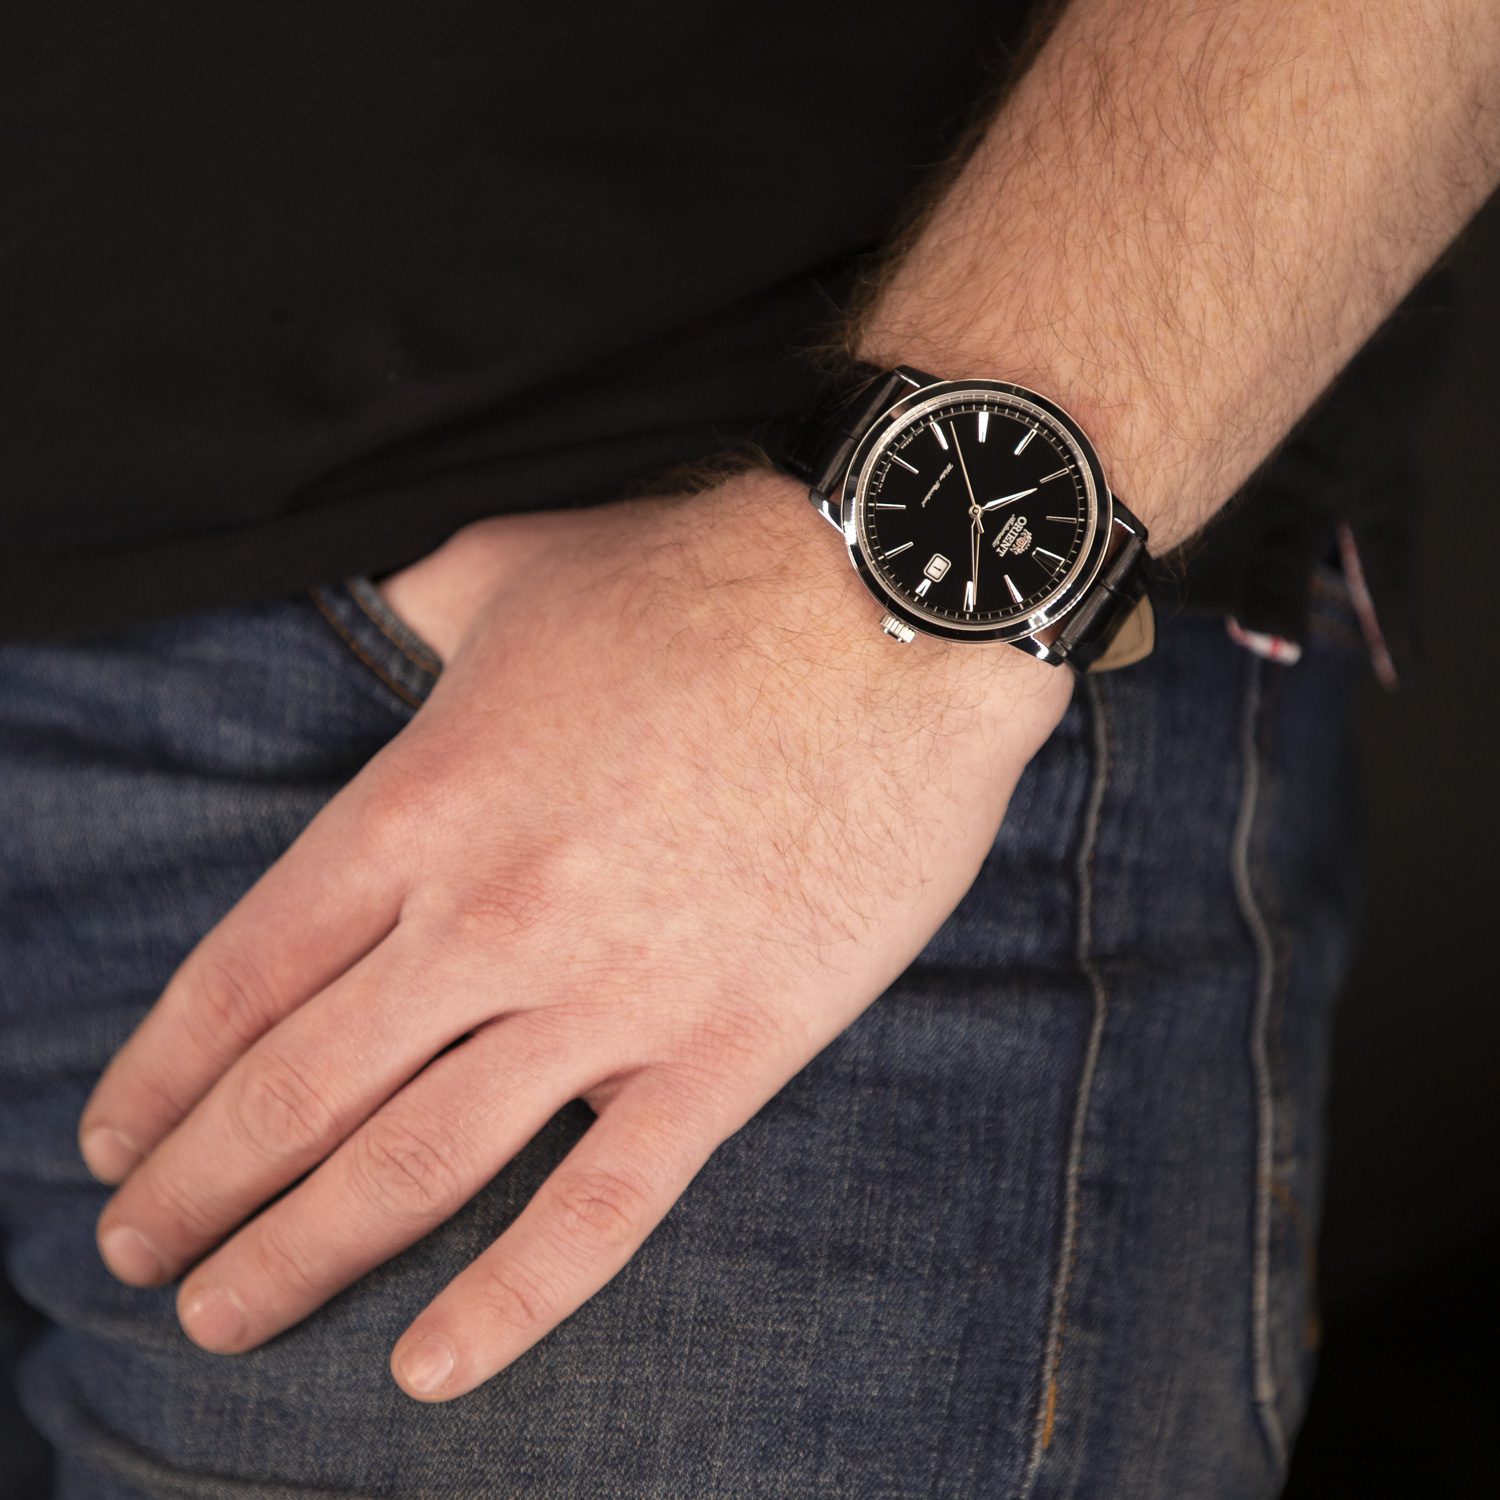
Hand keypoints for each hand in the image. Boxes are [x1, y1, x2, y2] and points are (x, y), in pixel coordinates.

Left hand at [77, 470, 1071, 1401]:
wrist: (889, 616)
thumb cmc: (704, 580)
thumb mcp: (515, 566)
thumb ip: (419, 606)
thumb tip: (379, 613)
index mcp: (424, 804)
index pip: (246, 974)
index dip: (162, 1074)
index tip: (114, 1143)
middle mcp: (488, 916)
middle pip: (298, 1088)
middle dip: (198, 1187)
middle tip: (138, 1252)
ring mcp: (604, 994)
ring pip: (414, 1163)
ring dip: (297, 1256)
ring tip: (220, 1317)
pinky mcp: (723, 1048)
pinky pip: (599, 1210)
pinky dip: (509, 1302)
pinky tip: (430, 1369)